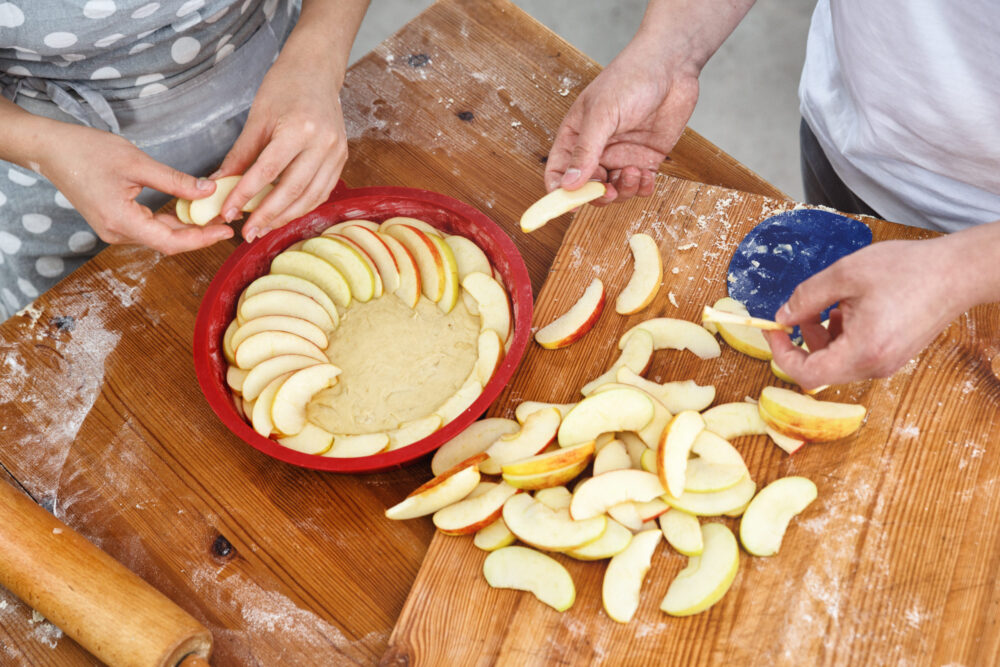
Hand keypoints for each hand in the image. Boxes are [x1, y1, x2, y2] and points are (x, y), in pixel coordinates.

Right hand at [39, 123, 231, 253]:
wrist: (49, 149)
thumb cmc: (86, 151)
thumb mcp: (136, 162)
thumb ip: (174, 181)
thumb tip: (207, 191)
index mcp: (120, 221)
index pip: (170, 242)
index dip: (201, 239)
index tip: (225, 231)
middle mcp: (116, 233)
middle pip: (167, 242)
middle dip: (199, 233)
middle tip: (226, 220)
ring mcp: (114, 229)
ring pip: (159, 236)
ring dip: (186, 228)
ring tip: (213, 216)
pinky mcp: (114, 222)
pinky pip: (148, 228)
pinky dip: (170, 222)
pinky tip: (189, 212)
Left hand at [213, 53, 346, 241]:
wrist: (316, 72)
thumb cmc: (284, 88)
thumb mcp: (258, 118)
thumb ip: (240, 155)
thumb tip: (219, 185)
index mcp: (299, 129)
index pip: (267, 171)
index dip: (246, 196)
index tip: (228, 213)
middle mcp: (323, 144)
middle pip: (292, 191)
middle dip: (267, 216)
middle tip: (247, 233)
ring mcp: (336, 153)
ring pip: (310, 197)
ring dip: (285, 216)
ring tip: (264, 227)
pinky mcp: (342, 160)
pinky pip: (321, 192)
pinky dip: (302, 206)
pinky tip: (284, 214)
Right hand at [545, 37, 699, 203]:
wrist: (671, 65)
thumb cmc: (630, 78)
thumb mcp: (601, 114)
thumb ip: (585, 151)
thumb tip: (568, 184)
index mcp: (576, 136)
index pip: (558, 172)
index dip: (559, 192)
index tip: (569, 203)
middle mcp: (597, 150)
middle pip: (587, 188)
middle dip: (597, 196)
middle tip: (609, 192)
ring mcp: (622, 156)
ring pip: (615, 192)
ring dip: (623, 191)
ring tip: (633, 172)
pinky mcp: (646, 159)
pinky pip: (639, 186)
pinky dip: (642, 188)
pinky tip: (646, 175)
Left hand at [763, 237, 969, 387]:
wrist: (957, 272)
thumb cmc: (907, 270)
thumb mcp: (845, 275)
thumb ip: (806, 297)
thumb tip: (782, 316)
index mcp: (862, 352)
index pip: (807, 374)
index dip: (782, 355)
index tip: (774, 331)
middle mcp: (875, 366)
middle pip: (821, 369)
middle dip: (803, 341)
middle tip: (801, 311)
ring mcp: (886, 364)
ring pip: (837, 362)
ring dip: (823, 337)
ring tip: (833, 304)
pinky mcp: (893, 356)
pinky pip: (855, 355)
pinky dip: (842, 336)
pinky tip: (850, 309)